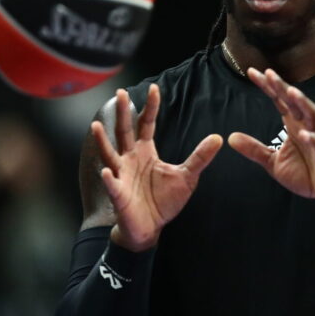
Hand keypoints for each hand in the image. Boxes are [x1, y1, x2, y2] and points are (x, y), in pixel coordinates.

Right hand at [91, 84, 222, 250]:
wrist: (151, 228)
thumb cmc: (164, 200)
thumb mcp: (187, 177)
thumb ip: (200, 157)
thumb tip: (218, 138)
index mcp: (145, 151)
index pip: (146, 124)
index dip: (150, 107)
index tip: (154, 88)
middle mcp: (130, 159)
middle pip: (125, 131)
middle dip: (123, 113)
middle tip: (122, 92)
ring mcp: (121, 176)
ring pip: (109, 154)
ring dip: (102, 141)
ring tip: (96, 126)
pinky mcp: (119, 195)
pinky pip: (112, 186)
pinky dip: (109, 180)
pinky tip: (106, 173)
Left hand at [228, 68, 314, 209]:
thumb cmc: (306, 173)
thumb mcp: (273, 162)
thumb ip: (254, 149)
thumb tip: (231, 137)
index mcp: (294, 125)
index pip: (280, 101)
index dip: (268, 86)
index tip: (252, 72)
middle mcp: (307, 127)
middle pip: (295, 102)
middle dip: (282, 87)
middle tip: (269, 73)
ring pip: (313, 116)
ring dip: (302, 104)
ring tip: (291, 92)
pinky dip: (314, 139)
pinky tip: (305, 134)